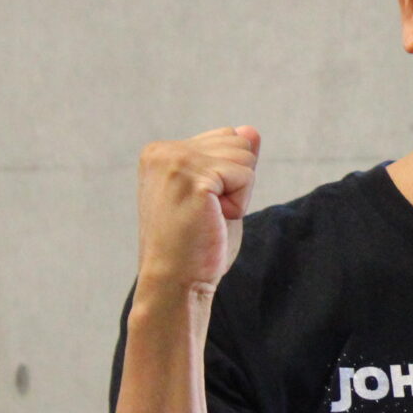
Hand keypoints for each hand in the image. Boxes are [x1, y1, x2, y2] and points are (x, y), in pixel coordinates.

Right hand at [134, 126, 260, 294]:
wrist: (175, 283)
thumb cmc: (196, 245)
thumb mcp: (217, 195)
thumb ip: (231, 161)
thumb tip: (251, 130)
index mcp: (161, 152)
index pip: (226, 138)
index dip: (228, 177)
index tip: (202, 206)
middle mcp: (163, 151)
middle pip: (239, 143)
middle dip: (236, 183)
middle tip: (207, 215)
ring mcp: (175, 161)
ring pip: (245, 157)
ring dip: (238, 194)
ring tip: (209, 218)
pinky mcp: (194, 178)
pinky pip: (246, 175)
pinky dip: (240, 203)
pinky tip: (213, 221)